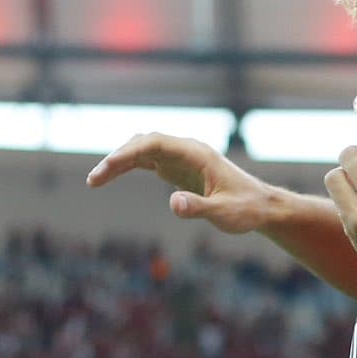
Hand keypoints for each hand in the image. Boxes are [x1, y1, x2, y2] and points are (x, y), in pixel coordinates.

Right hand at [86, 133, 277, 233]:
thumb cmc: (246, 209)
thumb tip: (174, 203)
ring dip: (119, 162)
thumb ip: (199, 208)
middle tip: (94, 180)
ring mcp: (182, 158)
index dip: (127, 154)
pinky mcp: (180, 169)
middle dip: (116, 158)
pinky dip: (129, 166)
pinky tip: (111, 175)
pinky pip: (148, 161)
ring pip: (143, 151)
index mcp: (196, 154)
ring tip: (95, 181)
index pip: (153, 144)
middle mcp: (187, 150)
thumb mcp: (224, 213)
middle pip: (143, 144)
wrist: (262, 207)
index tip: (107, 168)